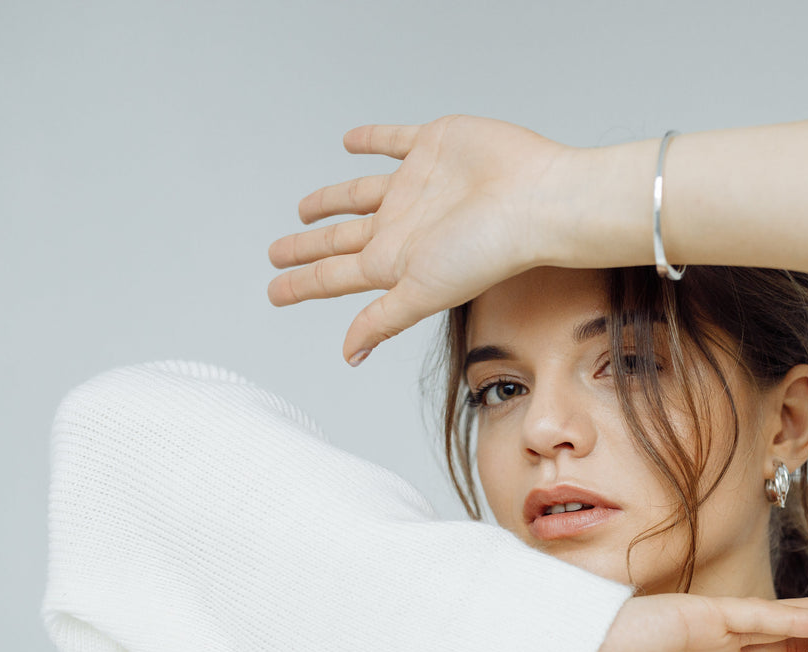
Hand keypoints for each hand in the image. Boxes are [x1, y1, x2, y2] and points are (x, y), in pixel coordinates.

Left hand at [266, 114, 571, 365]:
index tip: (272, 292)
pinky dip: (371, 139)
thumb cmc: (489, 251)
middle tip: (277, 253)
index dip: (300, 283)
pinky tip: (351, 141)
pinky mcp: (434, 146)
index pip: (334, 275)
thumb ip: (383, 320)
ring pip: (359, 192)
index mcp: (395, 260)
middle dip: (307, 247)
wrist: (535, 200)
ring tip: (305, 208)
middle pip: (340, 239)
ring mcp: (416, 185)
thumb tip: (349, 356)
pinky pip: (393, 140)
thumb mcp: (423, 292)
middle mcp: (403, 225)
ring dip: (331, 200)